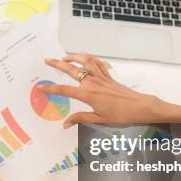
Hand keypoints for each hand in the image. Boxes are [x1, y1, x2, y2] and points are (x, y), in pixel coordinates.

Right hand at [42, 54, 165, 126]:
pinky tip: (84, 57)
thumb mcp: (99, 120)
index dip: (51, 88)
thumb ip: (80, 119)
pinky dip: (89, 57)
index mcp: (87, 94)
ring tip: (64, 56)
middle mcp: (92, 82)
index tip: (40, 86)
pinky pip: (97, 62)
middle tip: (47, 60)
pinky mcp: (108, 76)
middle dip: (57, 64)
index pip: (64, 90)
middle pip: (71, 70)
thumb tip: (65, 124)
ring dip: (73, 56)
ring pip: (84, 61)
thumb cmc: (121, 115)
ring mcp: (101, 77)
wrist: (140, 106)